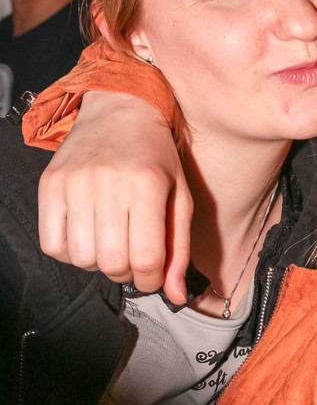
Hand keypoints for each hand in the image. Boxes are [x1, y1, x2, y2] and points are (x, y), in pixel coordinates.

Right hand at [38, 90, 192, 303]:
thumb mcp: (179, 196)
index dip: (150, 280)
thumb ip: (180, 249)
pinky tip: (87, 233)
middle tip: (131, 254)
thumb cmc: (155, 156)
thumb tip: (178, 296)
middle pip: (112, 263)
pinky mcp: (50, 185)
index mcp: (147, 185)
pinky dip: (70, 251)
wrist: (120, 109)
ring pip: (82, 258)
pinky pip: (53, 245)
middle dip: (126, 272)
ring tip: (111, 239)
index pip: (146, 259)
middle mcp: (108, 183)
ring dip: (99, 262)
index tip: (152, 274)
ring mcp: (75, 183)